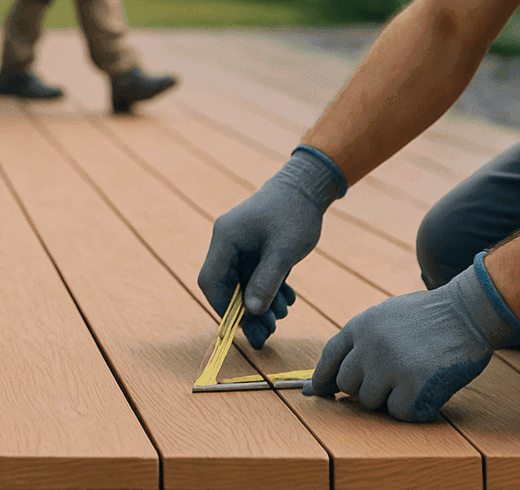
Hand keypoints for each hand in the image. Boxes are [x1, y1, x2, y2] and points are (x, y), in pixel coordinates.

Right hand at [197, 145, 345, 347]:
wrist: (308, 185)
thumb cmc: (295, 213)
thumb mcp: (283, 251)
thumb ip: (266, 282)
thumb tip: (250, 312)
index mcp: (225, 238)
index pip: (211, 280)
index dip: (223, 307)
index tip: (242, 326)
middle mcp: (227, 242)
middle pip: (228, 285)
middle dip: (247, 311)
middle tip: (268, 334)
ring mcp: (241, 244)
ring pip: (244, 283)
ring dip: (261, 302)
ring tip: (284, 314)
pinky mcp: (254, 247)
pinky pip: (256, 275)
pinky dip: (269, 289)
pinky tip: (288, 300)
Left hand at [306, 252, 519, 420]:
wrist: (468, 311)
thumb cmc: (430, 317)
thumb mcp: (387, 315)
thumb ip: (361, 341)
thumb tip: (329, 379)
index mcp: (361, 325)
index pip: (329, 358)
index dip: (320, 379)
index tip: (317, 393)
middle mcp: (369, 345)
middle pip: (347, 386)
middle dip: (364, 389)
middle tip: (390, 380)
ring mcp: (390, 366)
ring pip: (371, 402)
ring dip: (390, 398)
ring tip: (413, 377)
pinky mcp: (413, 385)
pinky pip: (399, 413)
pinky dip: (413, 407)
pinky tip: (427, 388)